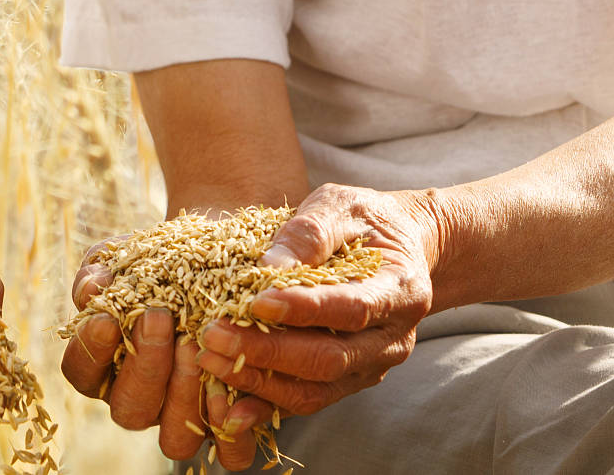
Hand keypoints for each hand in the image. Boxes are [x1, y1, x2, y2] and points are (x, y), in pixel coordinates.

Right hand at [60, 237, 217, 461]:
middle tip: (158, 320)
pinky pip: (231, 452)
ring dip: (183, 394)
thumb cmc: (171, 256)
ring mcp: (184, 416)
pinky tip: (239, 393)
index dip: (90, 351)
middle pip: (128, 410)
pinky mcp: (229, 425)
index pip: (81, 372)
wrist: (232, 258)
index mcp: (109, 364)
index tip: (106, 317)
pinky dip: (235, 432)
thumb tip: (91, 290)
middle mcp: (143, 397)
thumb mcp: (132, 252)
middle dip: (143, 366)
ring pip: (175, 439)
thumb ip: (103, 268)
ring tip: (195, 344)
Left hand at [194, 186, 437, 468]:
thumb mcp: (342, 205)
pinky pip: (308, 400)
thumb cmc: (367, 219)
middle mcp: (392, 338)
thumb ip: (309, 233)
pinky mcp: (349, 380)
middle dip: (268, 353)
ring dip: (260, 382)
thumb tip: (268, 269)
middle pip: (330, 360)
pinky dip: (267, 405)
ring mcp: (372, 365)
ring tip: (210, 361)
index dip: (304, 310)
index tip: (255, 303)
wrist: (403, 245)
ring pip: (317, 390)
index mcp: (400, 289)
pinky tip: (229, 407)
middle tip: (214, 336)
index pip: (352, 309)